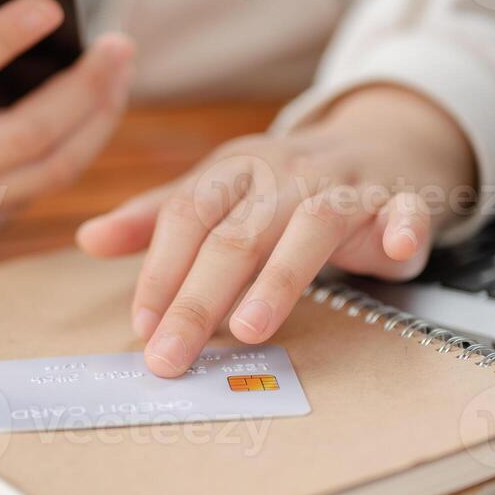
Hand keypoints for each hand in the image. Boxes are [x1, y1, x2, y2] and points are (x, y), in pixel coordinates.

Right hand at [0, 0, 134, 245]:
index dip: (3, 39)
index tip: (50, 6)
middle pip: (26, 138)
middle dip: (83, 91)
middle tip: (119, 44)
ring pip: (50, 171)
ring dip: (96, 120)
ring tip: (120, 70)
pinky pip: (39, 186)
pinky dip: (77, 145)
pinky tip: (96, 105)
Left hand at [76, 86, 476, 375]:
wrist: (381, 140)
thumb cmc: (287, 182)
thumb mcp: (220, 191)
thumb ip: (158, 220)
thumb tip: (89, 239)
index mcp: (237, 171)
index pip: (188, 217)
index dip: (161, 270)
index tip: (141, 324)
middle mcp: (287, 174)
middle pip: (237, 234)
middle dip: (199, 298)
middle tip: (171, 354)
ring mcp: (347, 185)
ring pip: (312, 225)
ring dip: (281, 277)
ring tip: (249, 329)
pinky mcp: (401, 199)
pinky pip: (405, 210)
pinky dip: (402, 227)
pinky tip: (395, 252)